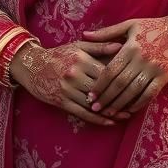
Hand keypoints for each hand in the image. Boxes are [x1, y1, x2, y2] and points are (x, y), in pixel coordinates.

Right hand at [10, 39, 124, 126]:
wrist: (33, 66)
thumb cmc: (59, 54)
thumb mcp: (78, 46)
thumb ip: (100, 46)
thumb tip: (121, 46)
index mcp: (80, 59)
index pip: (106, 72)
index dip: (120, 79)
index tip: (134, 83)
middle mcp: (74, 74)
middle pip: (101, 89)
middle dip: (118, 97)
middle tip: (135, 102)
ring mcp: (68, 90)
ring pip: (94, 103)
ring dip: (111, 111)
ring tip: (126, 115)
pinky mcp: (62, 102)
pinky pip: (83, 113)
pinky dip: (98, 119)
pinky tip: (110, 122)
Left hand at [81, 7, 167, 116]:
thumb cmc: (153, 26)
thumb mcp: (130, 25)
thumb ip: (107, 32)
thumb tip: (84, 35)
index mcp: (130, 47)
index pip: (111, 70)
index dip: (100, 85)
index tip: (90, 95)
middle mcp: (141, 59)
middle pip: (120, 83)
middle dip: (106, 97)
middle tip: (94, 107)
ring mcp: (153, 69)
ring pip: (133, 91)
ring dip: (119, 104)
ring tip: (108, 112)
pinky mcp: (164, 77)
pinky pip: (149, 94)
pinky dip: (138, 103)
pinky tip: (129, 110)